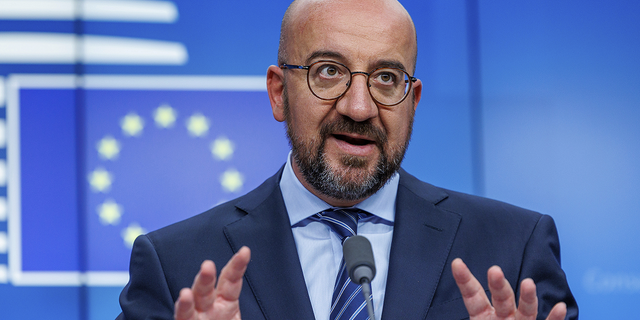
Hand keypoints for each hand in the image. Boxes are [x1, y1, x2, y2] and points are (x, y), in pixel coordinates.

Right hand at [174, 247, 250, 319]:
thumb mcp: (242, 319)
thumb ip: (257, 313)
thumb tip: (295, 311)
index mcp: (227, 304)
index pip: (231, 281)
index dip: (237, 266)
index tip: (244, 252)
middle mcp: (209, 308)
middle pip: (207, 290)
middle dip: (206, 278)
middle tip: (207, 265)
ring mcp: (196, 318)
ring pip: (190, 306)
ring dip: (188, 299)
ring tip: (186, 292)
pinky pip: (182, 319)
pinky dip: (182, 310)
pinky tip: (183, 302)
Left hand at [451, 258, 566, 319]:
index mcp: (483, 317)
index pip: (473, 296)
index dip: (465, 280)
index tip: (457, 263)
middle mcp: (504, 317)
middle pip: (501, 298)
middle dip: (498, 284)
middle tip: (494, 270)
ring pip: (525, 309)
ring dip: (527, 296)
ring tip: (528, 283)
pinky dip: (554, 318)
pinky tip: (560, 307)